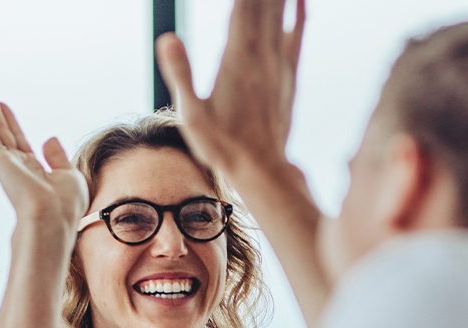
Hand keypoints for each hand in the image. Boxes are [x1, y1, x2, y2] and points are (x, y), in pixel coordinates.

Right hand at [0, 92, 87, 230]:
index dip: (10, 122)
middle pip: (0, 134)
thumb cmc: (65, 206)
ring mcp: (5, 165)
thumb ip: (58, 157)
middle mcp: (16, 166)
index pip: (18, 140)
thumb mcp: (70, 176)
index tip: (3, 106)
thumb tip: (49, 139)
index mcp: (33, 170)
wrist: (53, 218)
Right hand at [156, 0, 305, 180]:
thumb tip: (167, 38)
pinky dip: (300, 13)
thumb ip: (181, 75)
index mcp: (236, 58)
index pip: (242, 3)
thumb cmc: (222, 147)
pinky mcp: (288, 77)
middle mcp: (261, 54)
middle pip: (264, 2)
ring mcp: (277, 64)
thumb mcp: (191, 115)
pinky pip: (297, 36)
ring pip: (281, 12)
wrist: (261, 171)